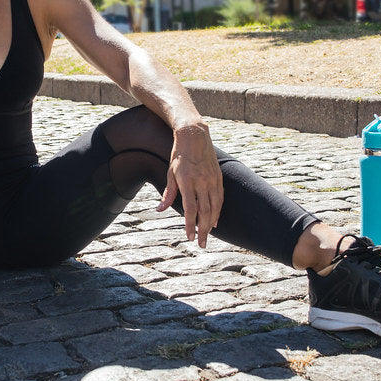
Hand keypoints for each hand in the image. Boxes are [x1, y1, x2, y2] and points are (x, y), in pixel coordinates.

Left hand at [156, 123, 223, 247]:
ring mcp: (212, 180)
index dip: (190, 225)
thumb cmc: (179, 155)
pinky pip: (220, 198)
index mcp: (187, 181)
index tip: (190, 237)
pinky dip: (218, 211)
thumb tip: (160, 210)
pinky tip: (215, 221)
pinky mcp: (218, 177)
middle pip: (204, 212)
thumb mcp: (170, 173)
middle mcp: (202, 182)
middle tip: (201, 244)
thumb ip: (168, 193)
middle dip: (203, 230)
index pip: (190, 209)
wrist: (195, 136)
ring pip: (215, 207)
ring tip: (208, 235)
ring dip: (211, 223)